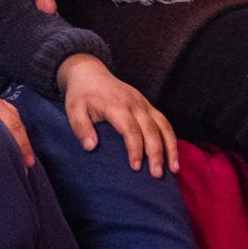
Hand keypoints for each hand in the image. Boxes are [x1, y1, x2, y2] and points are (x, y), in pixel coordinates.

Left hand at [57, 54, 177, 177]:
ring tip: (173, 169)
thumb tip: (91, 147)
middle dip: (156, 153)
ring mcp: (144, 103)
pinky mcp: (148, 106)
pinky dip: (171, 139)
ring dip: (170, 147)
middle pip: (151, 129)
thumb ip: (80, 128)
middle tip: (157, 175)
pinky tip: (172, 155)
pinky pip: (164, 122)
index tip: (135, 167)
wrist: (90, 74)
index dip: (135, 148)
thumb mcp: (73, 110)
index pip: (130, 128)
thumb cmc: (81, 95)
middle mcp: (134, 103)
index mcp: (116, 105)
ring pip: (163, 125)